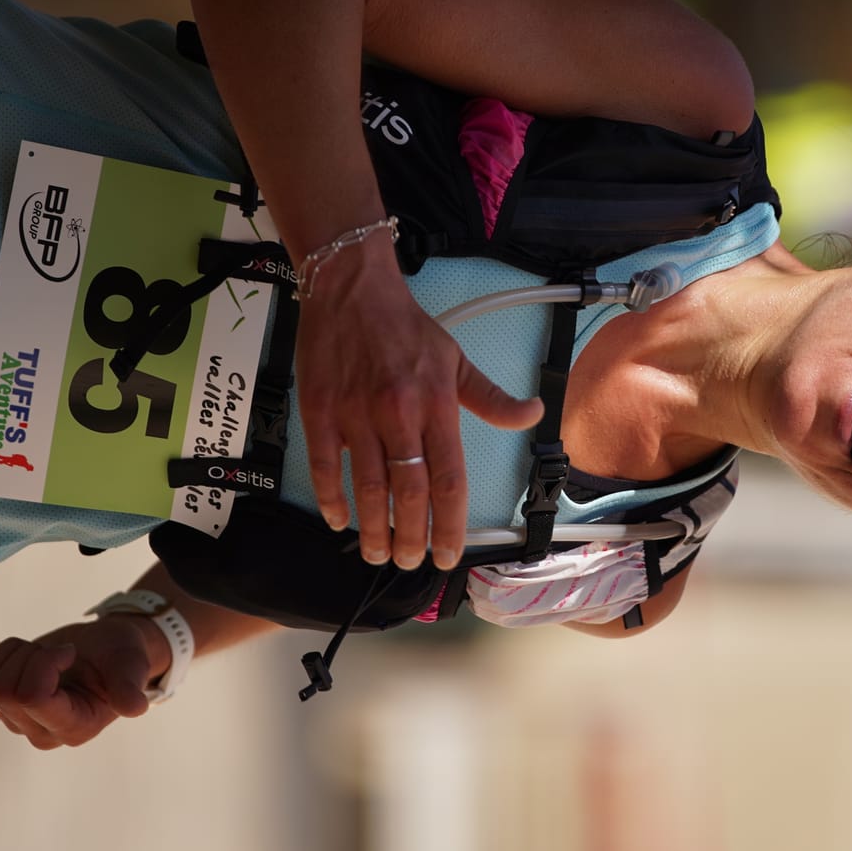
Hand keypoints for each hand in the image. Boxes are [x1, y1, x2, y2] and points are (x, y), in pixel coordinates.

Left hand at [0, 614, 159, 749]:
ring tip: (39, 654)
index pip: (31, 697)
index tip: (69, 652)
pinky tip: (13, 657)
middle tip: (57, 653)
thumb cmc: (119, 657)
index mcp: (73, 727)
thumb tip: (134, 707)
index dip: (43, 663)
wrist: (104, 652)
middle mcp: (39, 731)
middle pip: (4, 688)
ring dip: (9, 653)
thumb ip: (129, 685)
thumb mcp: (131, 665)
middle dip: (29, 655)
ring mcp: (14, 718)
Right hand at [295, 239, 541, 569]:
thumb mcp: (456, 358)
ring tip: (379, 554)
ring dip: (374, 528)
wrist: (350, 287)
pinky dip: (331, 498)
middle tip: (411, 562)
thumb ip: (490, 397)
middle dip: (412, 537)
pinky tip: (339, 520)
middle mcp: (398, 414)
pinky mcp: (320, 410)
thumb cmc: (404, 325)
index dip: (450, 525)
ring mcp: (355, 415)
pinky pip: (325, 465)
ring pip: (367, 487)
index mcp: (436, 404)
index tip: (449, 554)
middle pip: (408, 493)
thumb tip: (531, 415)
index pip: (449, 479)